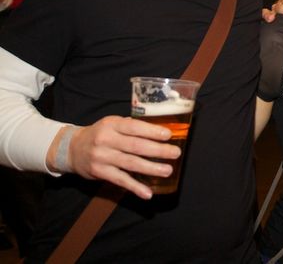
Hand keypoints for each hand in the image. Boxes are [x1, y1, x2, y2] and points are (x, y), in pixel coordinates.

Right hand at [55, 116, 179, 198]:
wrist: (71, 148)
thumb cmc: (100, 134)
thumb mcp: (113, 124)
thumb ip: (132, 127)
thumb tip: (161, 131)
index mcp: (112, 124)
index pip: (134, 127)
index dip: (152, 131)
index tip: (168, 135)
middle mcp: (106, 140)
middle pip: (135, 146)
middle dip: (157, 150)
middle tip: (175, 153)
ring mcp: (102, 157)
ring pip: (130, 163)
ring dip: (151, 168)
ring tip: (167, 171)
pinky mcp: (100, 172)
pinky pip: (120, 180)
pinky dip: (135, 187)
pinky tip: (147, 193)